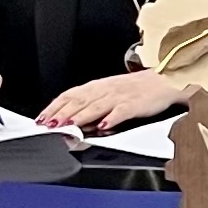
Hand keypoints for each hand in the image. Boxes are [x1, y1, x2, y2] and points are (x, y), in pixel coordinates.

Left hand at [37, 70, 191, 131]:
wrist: (166, 80)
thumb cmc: (138, 88)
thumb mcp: (111, 91)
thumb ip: (92, 104)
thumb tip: (71, 119)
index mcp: (100, 85)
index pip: (71, 94)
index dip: (55, 106)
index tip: (41, 118)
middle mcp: (107, 89)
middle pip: (80, 100)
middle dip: (63, 114)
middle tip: (49, 125)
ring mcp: (121, 96)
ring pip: (97, 105)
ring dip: (81, 116)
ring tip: (69, 126)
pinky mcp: (136, 104)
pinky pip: (122, 111)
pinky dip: (112, 118)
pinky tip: (103, 126)